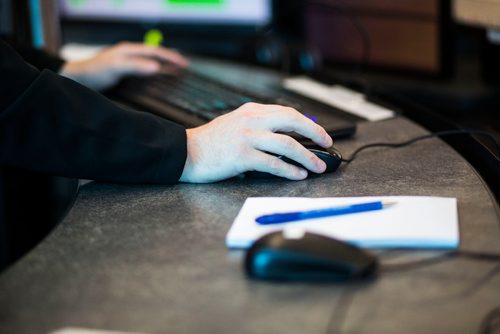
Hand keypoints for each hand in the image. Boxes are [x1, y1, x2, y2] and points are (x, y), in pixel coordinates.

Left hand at [59, 42, 188, 90]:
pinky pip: (145, 69)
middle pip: (155, 55)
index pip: (155, 52)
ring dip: (164, 66)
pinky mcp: (124, 72)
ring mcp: (127, 63)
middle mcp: (129, 55)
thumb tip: (157, 67)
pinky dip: (155, 72)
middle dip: (171, 60)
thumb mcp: (116, 68)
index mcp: (129, 50)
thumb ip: (136, 66)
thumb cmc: (94, 72)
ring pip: (151, 62)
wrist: (77, 79)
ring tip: (177, 70)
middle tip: (185, 66)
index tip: (183, 64)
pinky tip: (158, 77)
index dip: (171, 57)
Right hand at [179, 103, 332, 182]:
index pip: (287, 112)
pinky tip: (298, 174)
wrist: (185, 151)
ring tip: (317, 167)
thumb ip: (257, 126)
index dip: (308, 123)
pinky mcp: (243, 156)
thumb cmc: (209, 142)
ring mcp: (248, 137)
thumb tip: (284, 139)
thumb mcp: (235, 123)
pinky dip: (290, 170)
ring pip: (288, 144)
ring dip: (307, 157)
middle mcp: (252, 120)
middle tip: (326, 144)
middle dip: (315, 133)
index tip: (319, 132)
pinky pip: (274, 163)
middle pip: (293, 122)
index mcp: (251, 110)